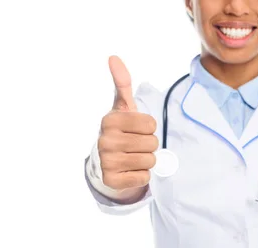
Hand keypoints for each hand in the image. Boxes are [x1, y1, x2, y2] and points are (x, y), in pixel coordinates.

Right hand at [98, 56, 157, 190]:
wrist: (105, 163)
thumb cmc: (121, 132)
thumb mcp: (122, 108)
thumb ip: (122, 83)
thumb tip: (113, 57)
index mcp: (110, 120)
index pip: (151, 125)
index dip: (149, 129)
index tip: (137, 130)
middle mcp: (105, 140)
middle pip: (152, 144)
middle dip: (149, 146)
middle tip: (135, 146)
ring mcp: (107, 162)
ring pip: (149, 161)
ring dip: (146, 161)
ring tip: (133, 158)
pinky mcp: (111, 181)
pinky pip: (143, 178)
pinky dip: (141, 176)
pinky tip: (129, 171)